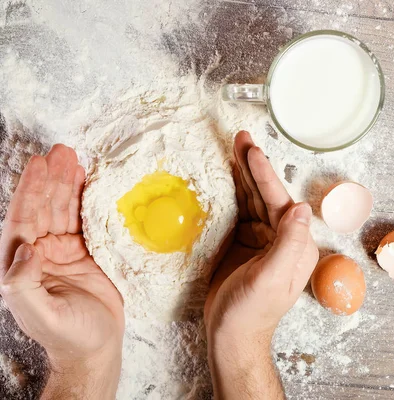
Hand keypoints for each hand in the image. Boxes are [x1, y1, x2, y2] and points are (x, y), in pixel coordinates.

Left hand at [0, 145, 123, 398]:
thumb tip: (25, 249)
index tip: (39, 167)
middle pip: (44, 208)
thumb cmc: (69, 337)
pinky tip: (87, 182)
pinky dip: (86, 200)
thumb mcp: (41, 315)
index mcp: (22, 267)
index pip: (23, 221)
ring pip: (63, 210)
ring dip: (67, 184)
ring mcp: (63, 252)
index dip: (30, 192)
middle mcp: (40, 254)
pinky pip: (85, 220)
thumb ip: (23, 284)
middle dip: (51, 179)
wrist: (97, 348)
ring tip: (72, 158)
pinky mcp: (86, 253)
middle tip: (60, 152)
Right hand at [204, 131, 318, 398]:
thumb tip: (303, 208)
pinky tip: (222, 177)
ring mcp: (261, 239)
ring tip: (231, 149)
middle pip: (266, 195)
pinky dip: (230, 192)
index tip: (251, 151)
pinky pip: (237, 211)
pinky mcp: (242, 243)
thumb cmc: (252, 312)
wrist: (231, 335)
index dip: (264, 175)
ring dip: (241, 174)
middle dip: (253, 166)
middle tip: (240, 138)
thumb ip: (289, 244)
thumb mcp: (272, 279)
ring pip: (251, 199)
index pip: (279, 201)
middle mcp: (281, 237)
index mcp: (295, 244)